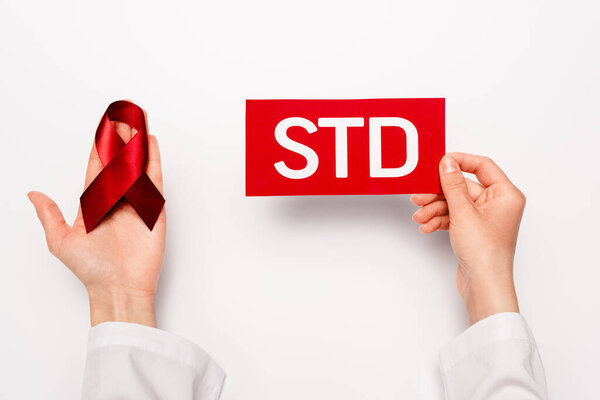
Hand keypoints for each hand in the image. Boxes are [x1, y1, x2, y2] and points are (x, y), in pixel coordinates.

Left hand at [28, 120, 165, 326]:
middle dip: (120, 139)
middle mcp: (115, 199)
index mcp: (94, 203)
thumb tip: (33, 194)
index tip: (102, 128)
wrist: (119, 286)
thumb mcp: (60, 241)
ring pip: (136, 165)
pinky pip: (152, 178)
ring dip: (136, 144)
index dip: (99, 146)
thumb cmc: (91, 268)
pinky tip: (150, 144)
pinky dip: (152, 160)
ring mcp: (135, 202)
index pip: (96, 167)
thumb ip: (49, 215)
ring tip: (136, 122)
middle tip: (122, 117)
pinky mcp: (153, 208)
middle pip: (118, 161)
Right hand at [411, 153, 524, 323]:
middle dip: (438, 193)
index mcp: (506, 194)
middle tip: (419, 196)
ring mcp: (485, 218)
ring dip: (435, 209)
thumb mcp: (463, 212)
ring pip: (455, 203)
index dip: (459, 162)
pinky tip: (427, 226)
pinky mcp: (474, 230)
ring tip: (420, 217)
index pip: (482, 166)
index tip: (439, 162)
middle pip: (463, 187)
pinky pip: (454, 217)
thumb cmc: (485, 253)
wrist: (484, 285)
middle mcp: (498, 204)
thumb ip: (453, 184)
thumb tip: (447, 163)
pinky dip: (440, 220)